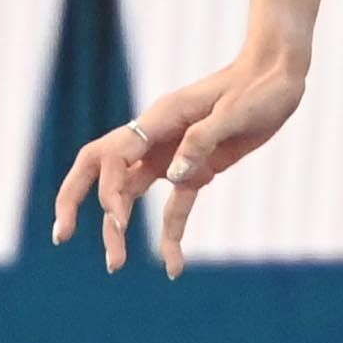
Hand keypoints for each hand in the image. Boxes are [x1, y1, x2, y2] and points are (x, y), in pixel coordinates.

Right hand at [47, 54, 303, 276]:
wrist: (280, 76)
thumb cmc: (259, 87)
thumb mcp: (236, 112)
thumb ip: (202, 140)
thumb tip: (172, 175)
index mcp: (160, 118)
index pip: (111, 154)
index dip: (105, 187)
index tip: (117, 220)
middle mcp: (156, 137)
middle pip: (102, 171)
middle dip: (77, 201)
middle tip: (62, 236)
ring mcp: (172, 155)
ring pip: (130, 194)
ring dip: (117, 228)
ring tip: (115, 265)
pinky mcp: (195, 170)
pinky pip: (175, 206)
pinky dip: (170, 235)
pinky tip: (174, 266)